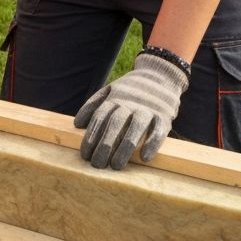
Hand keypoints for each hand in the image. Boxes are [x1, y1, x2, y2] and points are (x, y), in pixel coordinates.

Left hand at [73, 51, 189, 167]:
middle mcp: (130, 103)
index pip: (100, 117)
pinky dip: (152, 143)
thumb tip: (77, 124)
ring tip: (116, 165)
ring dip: (125, 146)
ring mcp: (147, 109)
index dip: (91, 135)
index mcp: (115, 98)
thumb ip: (93, 105)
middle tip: (97, 164)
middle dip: (105, 144)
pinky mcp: (164, 117)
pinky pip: (159, 130)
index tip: (85, 154)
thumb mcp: (110, 90)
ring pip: (136, 127)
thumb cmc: (129, 90)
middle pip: (116, 123)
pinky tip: (144, 157)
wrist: (160, 75)